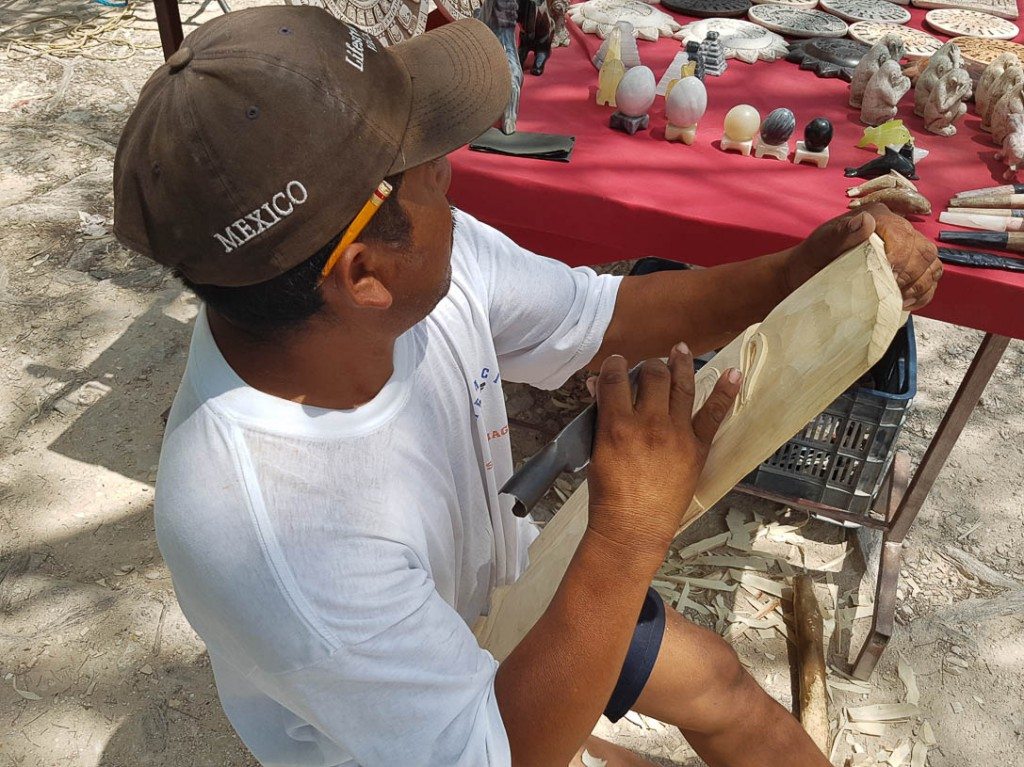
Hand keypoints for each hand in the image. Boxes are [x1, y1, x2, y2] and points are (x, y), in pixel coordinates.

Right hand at [586, 345, 740, 555]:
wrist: (633, 527)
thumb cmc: (608, 494)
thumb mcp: (596, 451)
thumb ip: (600, 417)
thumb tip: (598, 387)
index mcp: (616, 424)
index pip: (616, 378)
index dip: (615, 365)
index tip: (618, 364)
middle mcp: (648, 423)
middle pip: (653, 376)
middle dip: (650, 365)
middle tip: (649, 367)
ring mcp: (676, 434)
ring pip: (682, 385)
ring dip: (681, 363)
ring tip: (681, 350)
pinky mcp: (697, 447)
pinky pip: (713, 414)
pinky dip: (725, 392)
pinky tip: (733, 374)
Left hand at [785, 203, 940, 311]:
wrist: (808, 273)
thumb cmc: (814, 257)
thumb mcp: (822, 243)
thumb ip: (842, 232)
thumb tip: (865, 221)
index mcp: (878, 217)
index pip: (903, 236)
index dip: (900, 260)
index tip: (888, 279)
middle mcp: (896, 229)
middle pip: (923, 251)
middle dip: (911, 275)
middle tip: (893, 292)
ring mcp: (905, 247)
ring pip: (931, 264)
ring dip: (920, 285)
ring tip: (901, 299)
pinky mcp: (906, 267)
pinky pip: (930, 276)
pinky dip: (925, 291)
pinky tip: (908, 302)